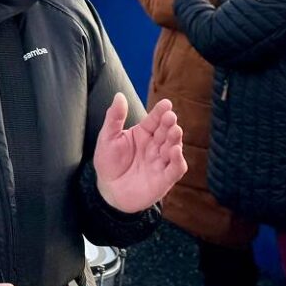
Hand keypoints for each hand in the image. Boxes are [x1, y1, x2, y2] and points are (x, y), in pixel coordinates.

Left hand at [93, 94, 185, 212]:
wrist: (109, 190)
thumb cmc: (108, 161)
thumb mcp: (108, 137)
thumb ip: (114, 117)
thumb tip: (119, 95)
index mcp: (142, 134)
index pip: (154, 120)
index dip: (160, 112)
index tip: (167, 103)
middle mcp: (155, 146)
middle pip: (165, 133)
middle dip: (170, 124)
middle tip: (171, 117)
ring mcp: (161, 162)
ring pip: (173, 148)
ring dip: (175, 139)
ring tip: (175, 130)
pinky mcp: (164, 179)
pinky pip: (175, 169)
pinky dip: (178, 160)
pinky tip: (175, 151)